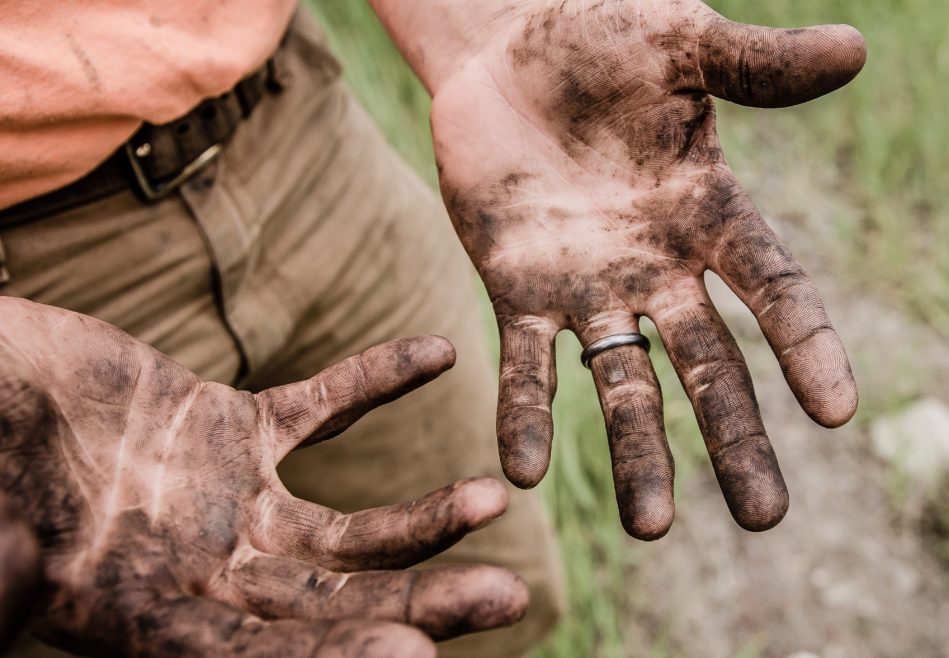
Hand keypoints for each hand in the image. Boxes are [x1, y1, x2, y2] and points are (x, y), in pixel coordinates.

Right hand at [0, 298, 526, 656]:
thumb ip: (7, 569)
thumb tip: (15, 596)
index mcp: (145, 618)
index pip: (254, 657)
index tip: (411, 655)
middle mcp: (204, 573)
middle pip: (333, 605)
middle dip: (419, 605)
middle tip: (510, 602)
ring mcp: (228, 502)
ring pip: (347, 528)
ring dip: (422, 517)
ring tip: (491, 499)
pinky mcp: (234, 428)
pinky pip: (322, 407)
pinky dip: (376, 380)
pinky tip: (436, 353)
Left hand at [427, 0, 863, 538]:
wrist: (501, 45)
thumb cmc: (601, 35)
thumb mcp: (682, 43)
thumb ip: (757, 63)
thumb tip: (856, 49)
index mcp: (709, 212)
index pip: (773, 287)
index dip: (806, 345)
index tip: (839, 411)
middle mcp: (658, 266)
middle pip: (709, 365)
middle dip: (734, 438)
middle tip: (765, 519)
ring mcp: (588, 286)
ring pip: (621, 384)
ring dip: (636, 453)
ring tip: (649, 529)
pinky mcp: (515, 290)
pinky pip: (523, 364)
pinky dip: (525, 414)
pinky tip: (523, 472)